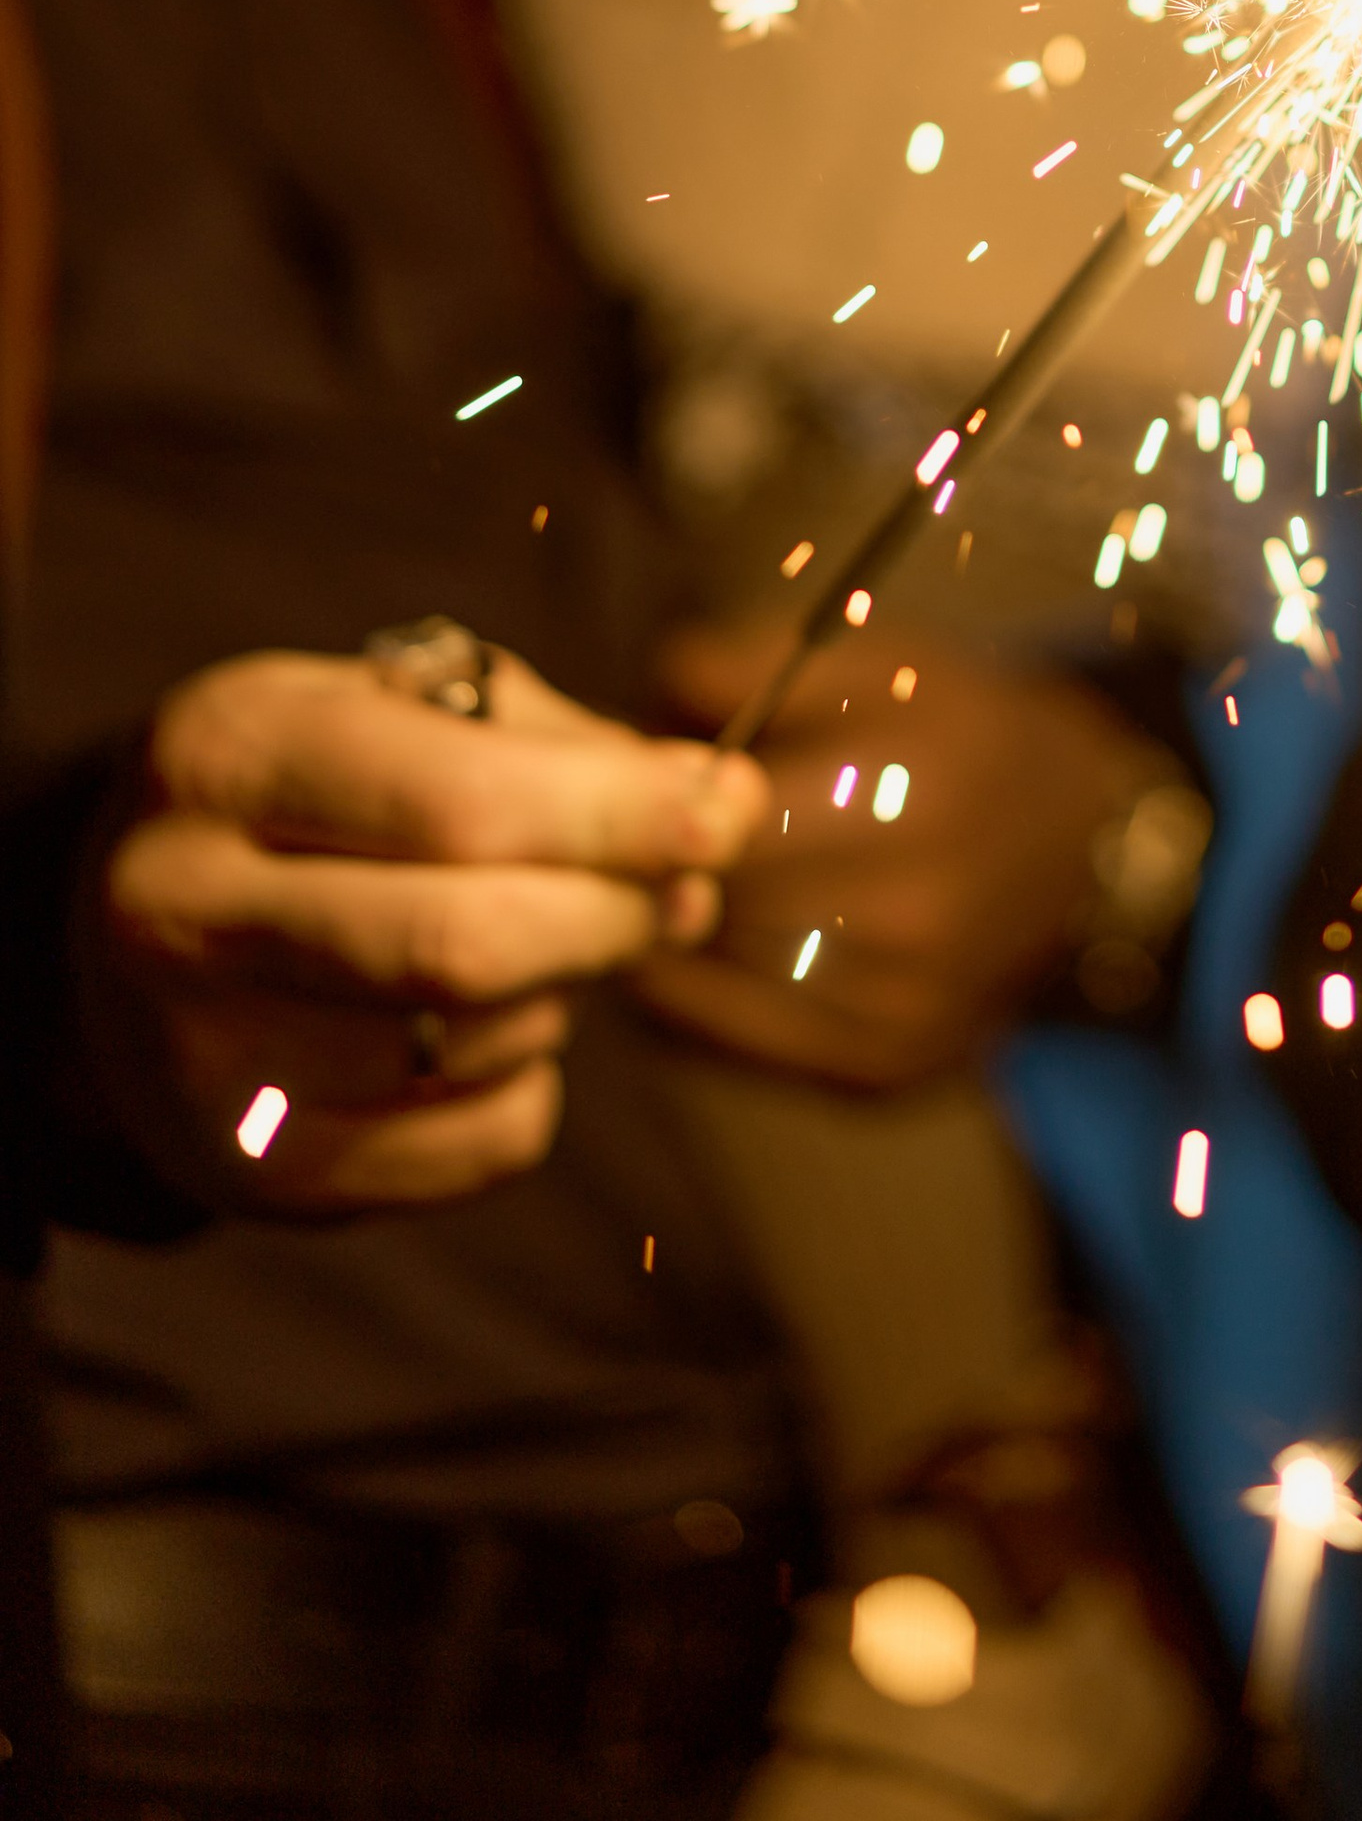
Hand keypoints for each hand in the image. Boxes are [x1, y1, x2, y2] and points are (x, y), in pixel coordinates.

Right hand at [102, 650, 766, 1209]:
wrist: (118, 930)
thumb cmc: (308, 793)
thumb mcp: (395, 705)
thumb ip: (555, 744)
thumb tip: (711, 812)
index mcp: (226, 755)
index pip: (462, 802)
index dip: (622, 814)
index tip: (726, 808)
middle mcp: (182, 909)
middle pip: (470, 941)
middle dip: (617, 913)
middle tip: (685, 889)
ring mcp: (200, 1059)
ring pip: (478, 1043)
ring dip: (568, 990)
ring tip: (553, 940)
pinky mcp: (249, 1173)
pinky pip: (473, 1146)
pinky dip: (528, 1085)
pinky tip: (493, 1029)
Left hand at [635, 621, 1178, 1088]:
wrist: (1095, 857)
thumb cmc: (971, 739)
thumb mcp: (890, 666)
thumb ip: (759, 667)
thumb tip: (644, 695)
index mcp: (910, 790)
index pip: (719, 821)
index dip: (651, 804)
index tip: (627, 784)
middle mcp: (909, 914)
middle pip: (707, 902)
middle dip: (649, 867)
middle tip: (617, 838)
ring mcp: (895, 1011)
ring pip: (706, 980)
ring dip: (658, 933)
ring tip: (643, 886)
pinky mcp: (882, 1075)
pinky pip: (731, 1043)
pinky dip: (689, 996)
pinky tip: (684, 949)